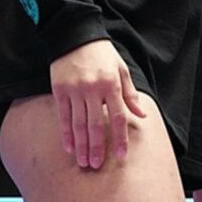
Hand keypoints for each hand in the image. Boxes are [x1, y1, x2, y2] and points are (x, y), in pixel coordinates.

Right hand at [49, 39, 145, 168]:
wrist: (76, 36)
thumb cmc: (103, 54)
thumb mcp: (121, 69)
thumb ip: (130, 94)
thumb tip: (141, 115)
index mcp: (112, 84)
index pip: (118, 116)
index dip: (120, 138)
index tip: (121, 155)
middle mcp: (94, 89)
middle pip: (96, 124)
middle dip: (97, 148)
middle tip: (96, 166)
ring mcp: (75, 91)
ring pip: (79, 124)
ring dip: (81, 145)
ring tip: (83, 162)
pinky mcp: (60, 91)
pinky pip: (63, 117)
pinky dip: (66, 134)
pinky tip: (69, 148)